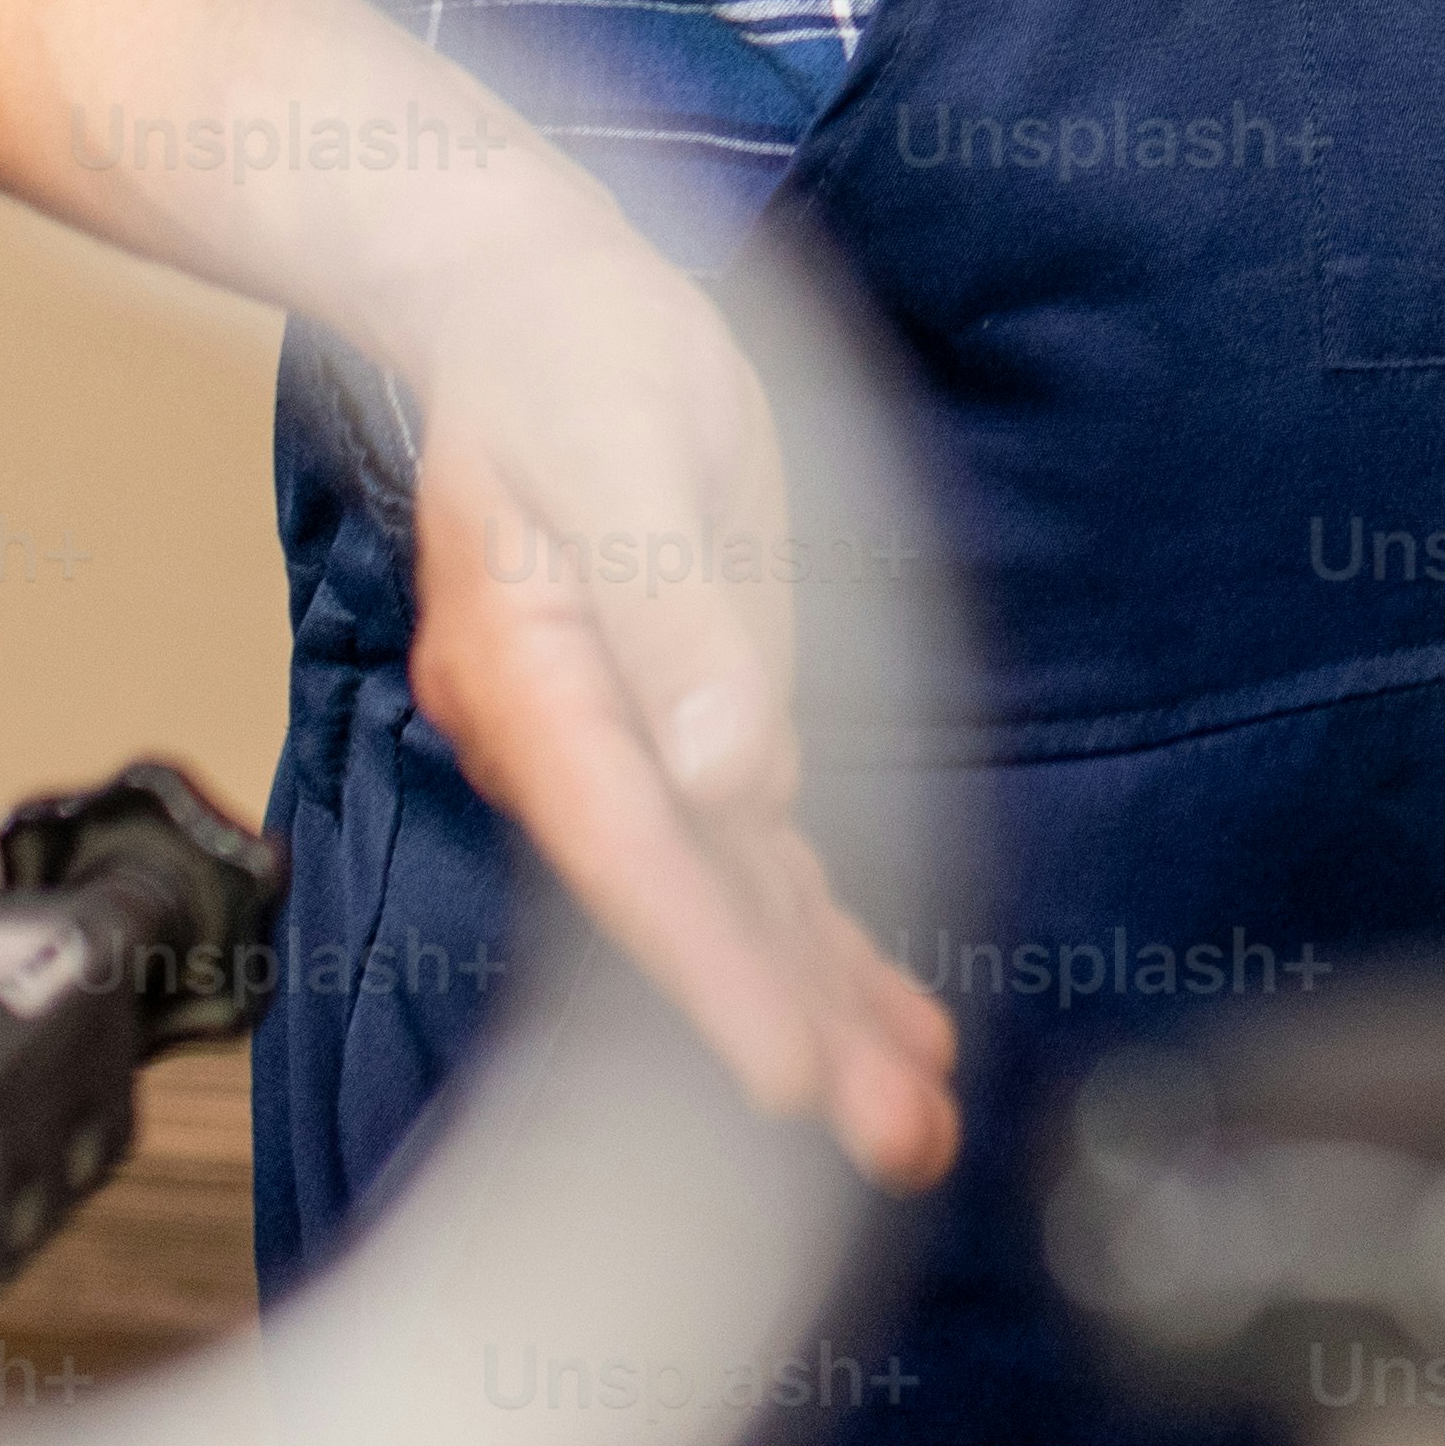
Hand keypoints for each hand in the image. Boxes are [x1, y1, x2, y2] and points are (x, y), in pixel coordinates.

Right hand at [383, 208, 966, 1192]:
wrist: (531, 304)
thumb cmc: (562, 360)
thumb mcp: (617, 453)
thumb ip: (675, 616)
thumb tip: (733, 768)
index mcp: (534, 678)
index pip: (631, 852)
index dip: (707, 968)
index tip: (779, 1074)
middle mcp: (575, 738)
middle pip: (686, 913)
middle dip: (785, 1033)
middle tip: (887, 1141)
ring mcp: (632, 740)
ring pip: (735, 904)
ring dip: (821, 1010)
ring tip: (913, 1121)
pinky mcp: (693, 718)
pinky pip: (759, 858)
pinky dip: (820, 940)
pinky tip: (883, 1017)